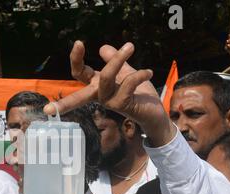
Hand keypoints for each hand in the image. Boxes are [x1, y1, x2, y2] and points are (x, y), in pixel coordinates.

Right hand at [44, 41, 175, 146]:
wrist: (155, 114)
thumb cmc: (140, 95)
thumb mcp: (126, 73)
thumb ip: (115, 62)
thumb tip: (102, 48)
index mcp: (98, 85)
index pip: (80, 72)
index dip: (76, 58)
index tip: (79, 42)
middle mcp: (100, 94)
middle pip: (80, 83)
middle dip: (74, 67)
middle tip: (77, 44)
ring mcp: (109, 101)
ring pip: (106, 76)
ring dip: (118, 59)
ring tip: (130, 46)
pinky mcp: (121, 105)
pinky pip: (127, 83)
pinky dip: (139, 74)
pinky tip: (148, 73)